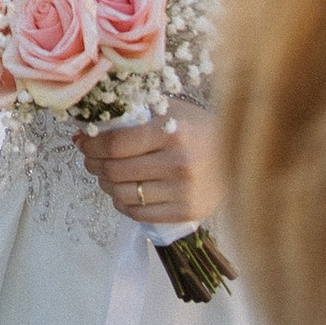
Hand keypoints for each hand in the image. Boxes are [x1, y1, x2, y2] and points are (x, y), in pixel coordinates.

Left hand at [78, 95, 220, 228]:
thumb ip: (134, 116)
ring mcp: (184, 191)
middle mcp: (179, 163)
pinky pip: (139, 214)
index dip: (91, 145)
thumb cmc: (200, 128)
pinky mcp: (188, 212)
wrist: (242, 154)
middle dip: (93, 164)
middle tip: (91, 159)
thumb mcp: (171, 110)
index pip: (115, 144)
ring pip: (122, 195)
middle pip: (114, 171)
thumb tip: (87, 129)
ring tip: (108, 175)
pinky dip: (123, 204)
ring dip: (106, 185)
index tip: (83, 141)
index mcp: (173, 132)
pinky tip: (125, 192)